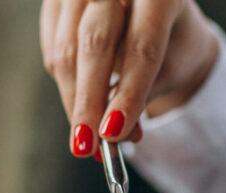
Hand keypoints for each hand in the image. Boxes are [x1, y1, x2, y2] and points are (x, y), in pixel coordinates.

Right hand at [40, 0, 218, 157]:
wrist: (160, 15)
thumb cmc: (173, 42)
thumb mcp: (172, 66)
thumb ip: (145, 92)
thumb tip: (114, 133)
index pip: (143, 45)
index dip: (127, 92)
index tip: (113, 133)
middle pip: (96, 40)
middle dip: (89, 99)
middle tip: (87, 145)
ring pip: (66, 48)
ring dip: (73, 99)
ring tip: (86, 139)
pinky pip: (52, 49)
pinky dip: (64, 85)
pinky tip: (81, 108)